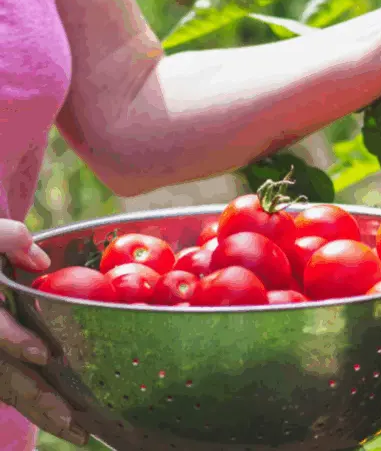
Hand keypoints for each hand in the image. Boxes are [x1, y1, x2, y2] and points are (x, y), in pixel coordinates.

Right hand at [0, 219, 87, 444]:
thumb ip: (7, 240)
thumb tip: (39, 259)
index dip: (14, 340)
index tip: (43, 353)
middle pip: (4, 374)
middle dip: (37, 397)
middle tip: (71, 417)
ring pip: (9, 391)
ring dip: (42, 414)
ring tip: (80, 434)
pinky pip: (11, 392)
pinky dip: (37, 409)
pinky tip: (67, 424)